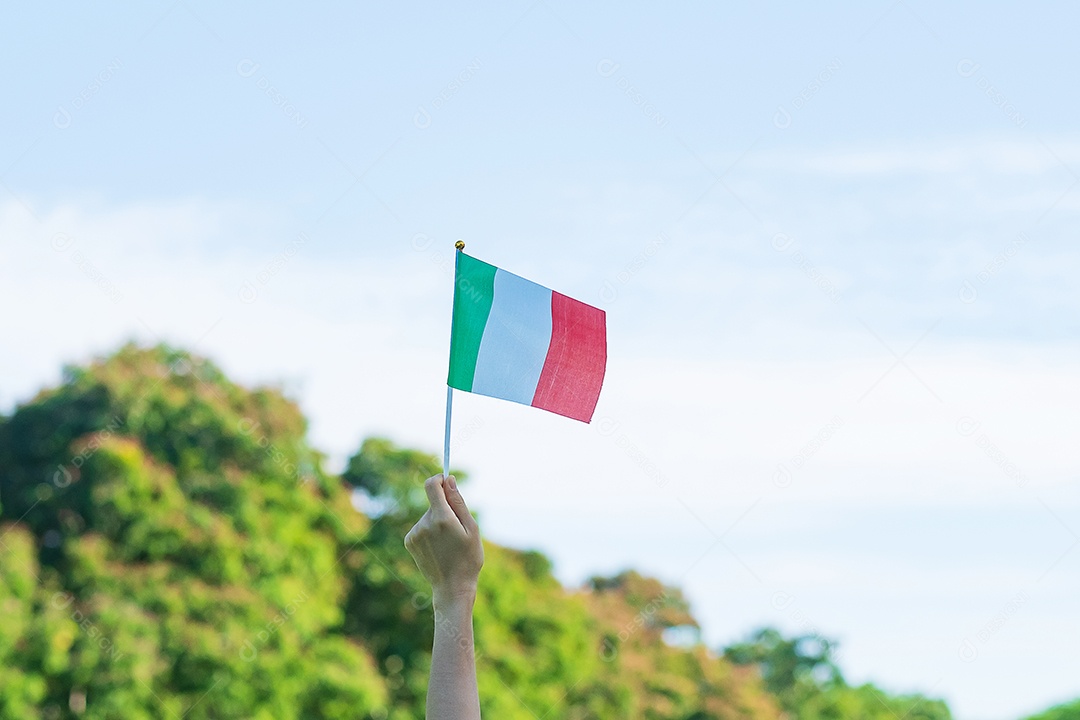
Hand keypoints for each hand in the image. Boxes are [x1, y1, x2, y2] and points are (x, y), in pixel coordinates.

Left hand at [405, 475, 483, 606]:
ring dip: (437, 521)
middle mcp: (424, 524)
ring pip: (428, 515)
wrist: (452, 587)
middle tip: (457, 528)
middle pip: (433, 502)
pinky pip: (421, 527)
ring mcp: (415, 533)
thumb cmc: (468, 558)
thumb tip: (449, 479)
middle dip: (444, 507)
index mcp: (442, 518)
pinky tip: (438, 547)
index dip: (439, 480)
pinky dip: (429, 531)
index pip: (431, 485)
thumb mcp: (472, 529)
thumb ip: (458, 502)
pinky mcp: (409, 541)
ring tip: (448, 542)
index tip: (447, 482)